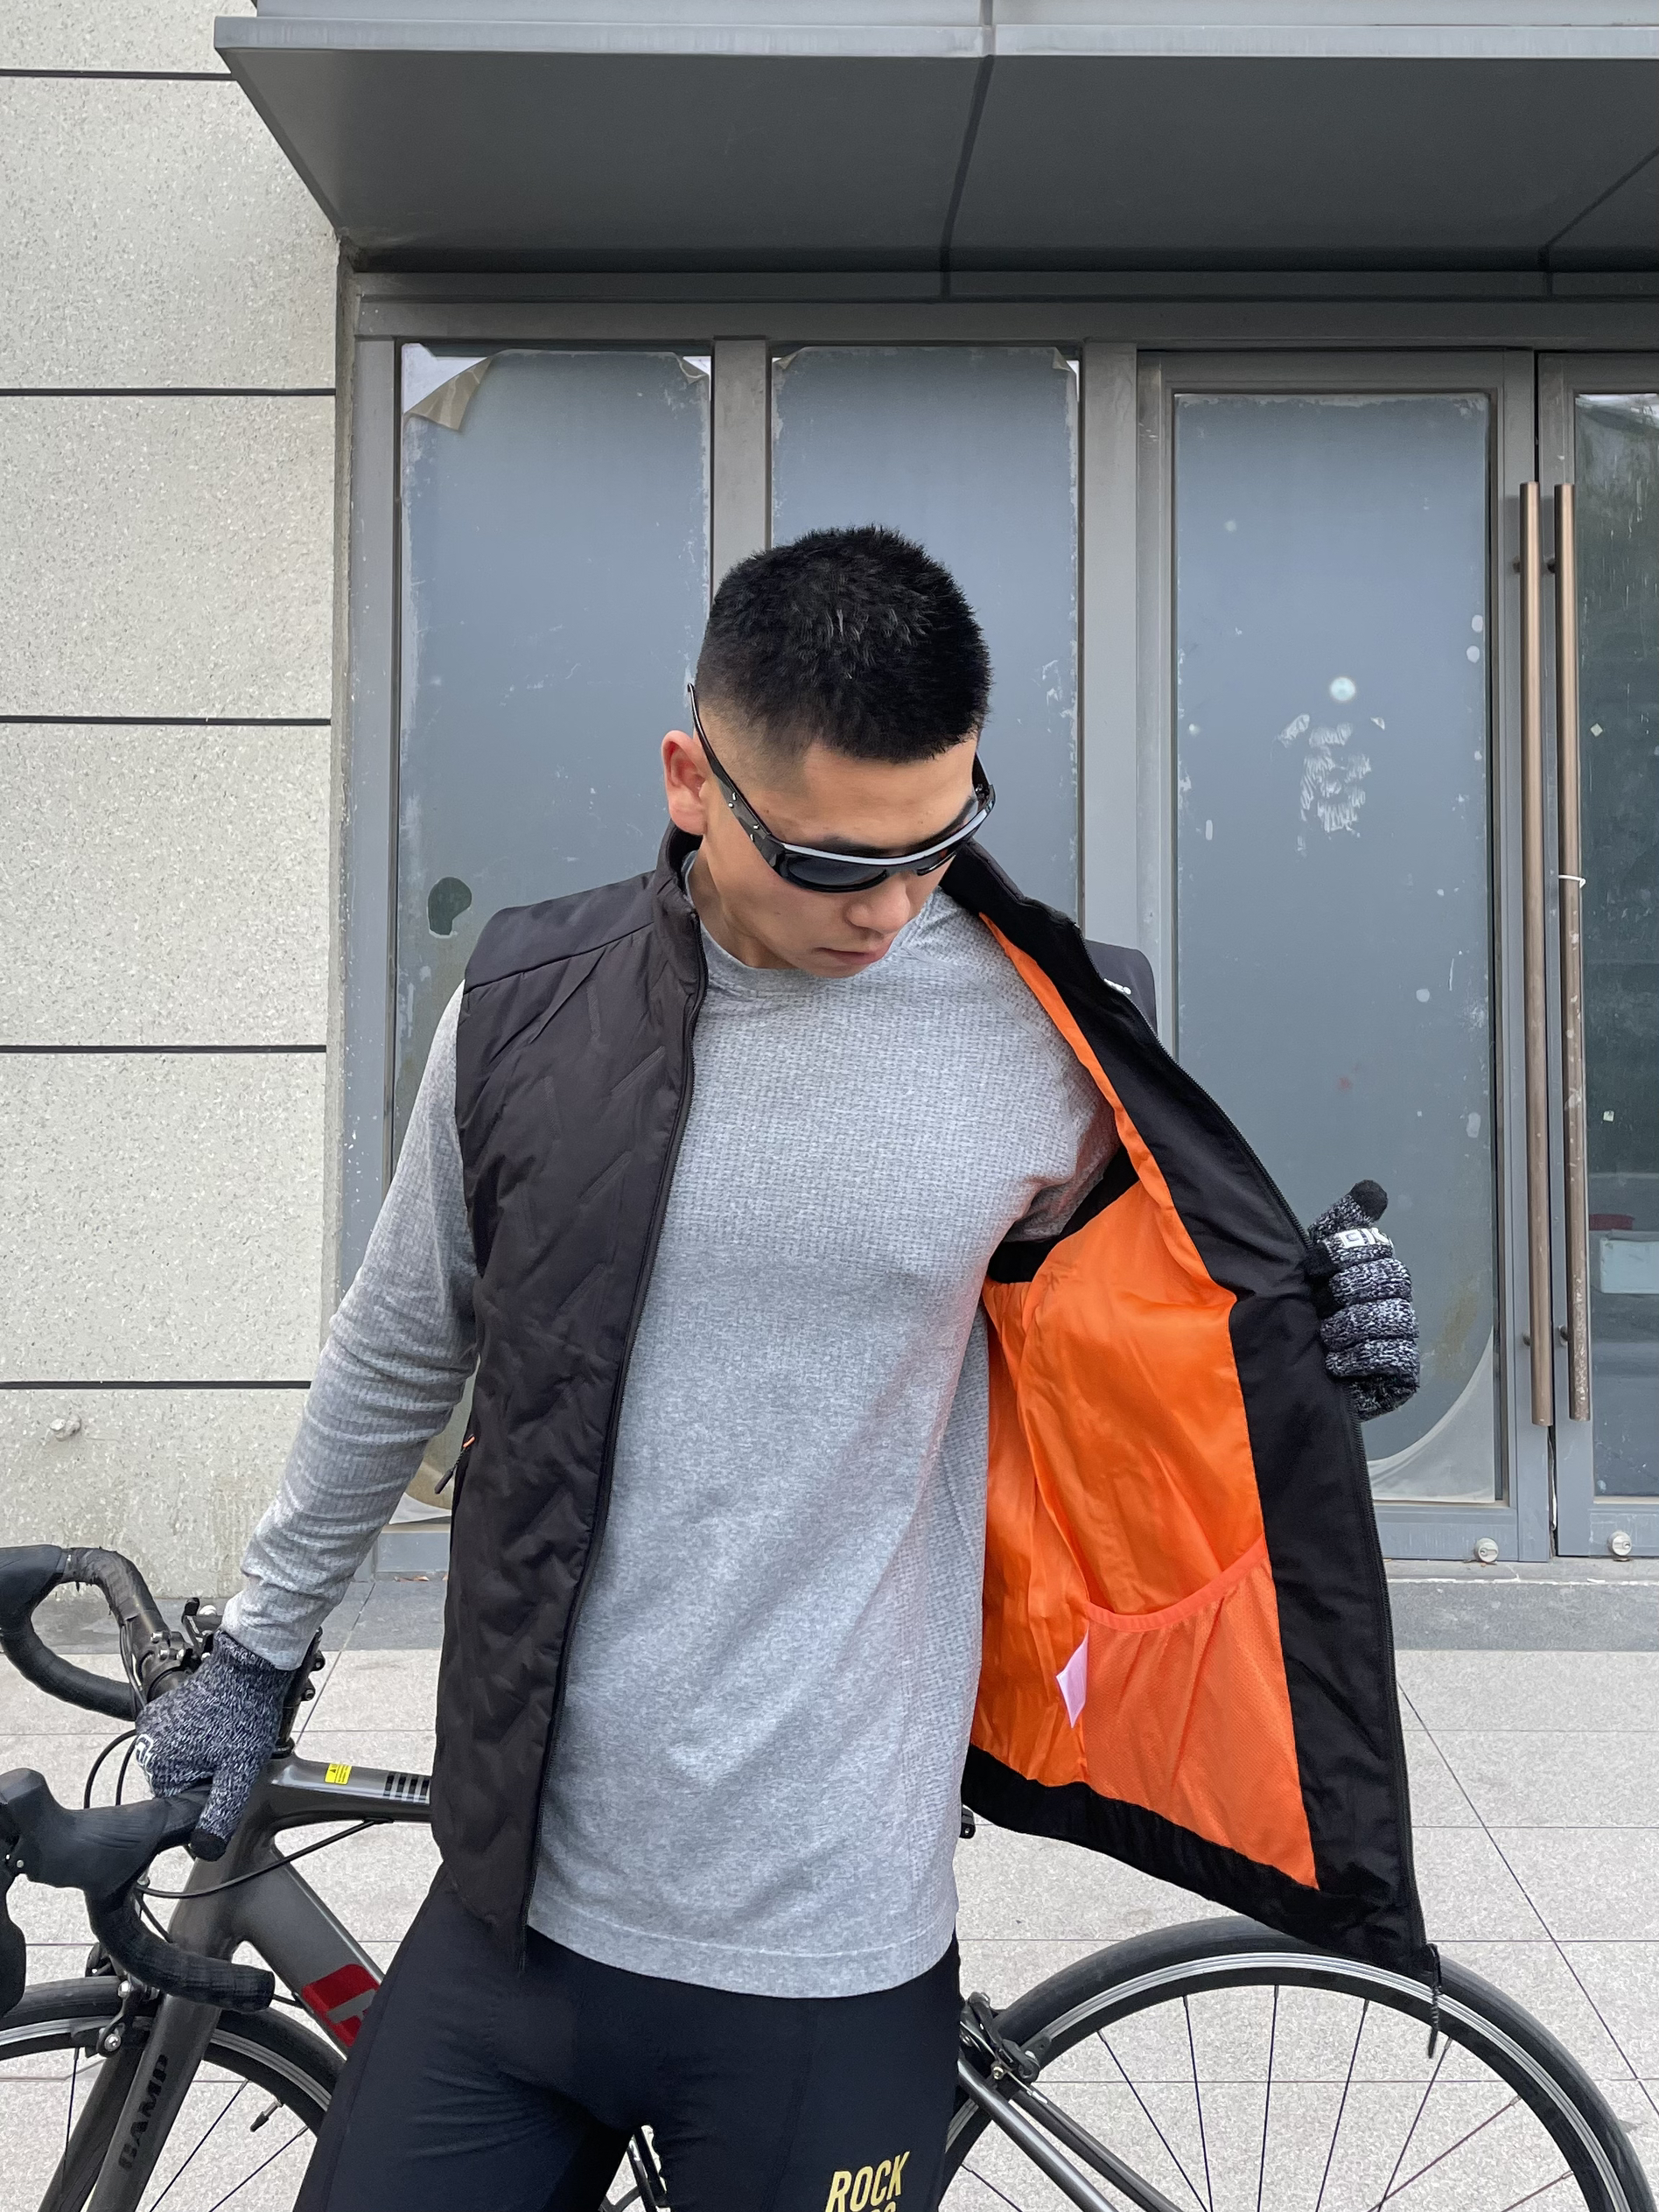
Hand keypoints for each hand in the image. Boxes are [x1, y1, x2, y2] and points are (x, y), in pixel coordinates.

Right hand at [133, 1631, 291, 1859]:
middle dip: (203, 1775)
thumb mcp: (238, 1773)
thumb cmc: (246, 1715)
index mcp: (158, 1764)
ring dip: (201, 1757)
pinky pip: (177, 1740)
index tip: (226, 1777)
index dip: (206, 1797)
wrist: (251, 1667)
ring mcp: (154, 1724)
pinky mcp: (163, 1710)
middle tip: (229, 1754)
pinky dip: (196, 1739)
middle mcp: (147, 1743)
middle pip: (177, 1781)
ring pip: (178, 1761)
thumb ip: (220, 1814)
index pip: (177, 1803)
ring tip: (225, 1736)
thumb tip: (203, 1850)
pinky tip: (217, 1726)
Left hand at [1305, 1180, 1419, 1421]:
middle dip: (1351, 1287)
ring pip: (1397, 1316)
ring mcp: (1401, 1337)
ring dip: (1354, 1324)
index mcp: (1373, 1270)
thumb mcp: (1308, 1268)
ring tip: (1325, 1336)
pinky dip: (1362, 1356)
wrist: (1281, 1373)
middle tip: (1322, 1302)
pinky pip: (1398, 1356)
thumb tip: (1372, 1189)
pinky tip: (1335, 1361)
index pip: (1379, 1246)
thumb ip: (1340, 1228)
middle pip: (1395, 1277)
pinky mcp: (1401, 1375)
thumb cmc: (1297, 1316)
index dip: (1348, 1251)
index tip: (1316, 1263)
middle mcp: (1393, 1300)